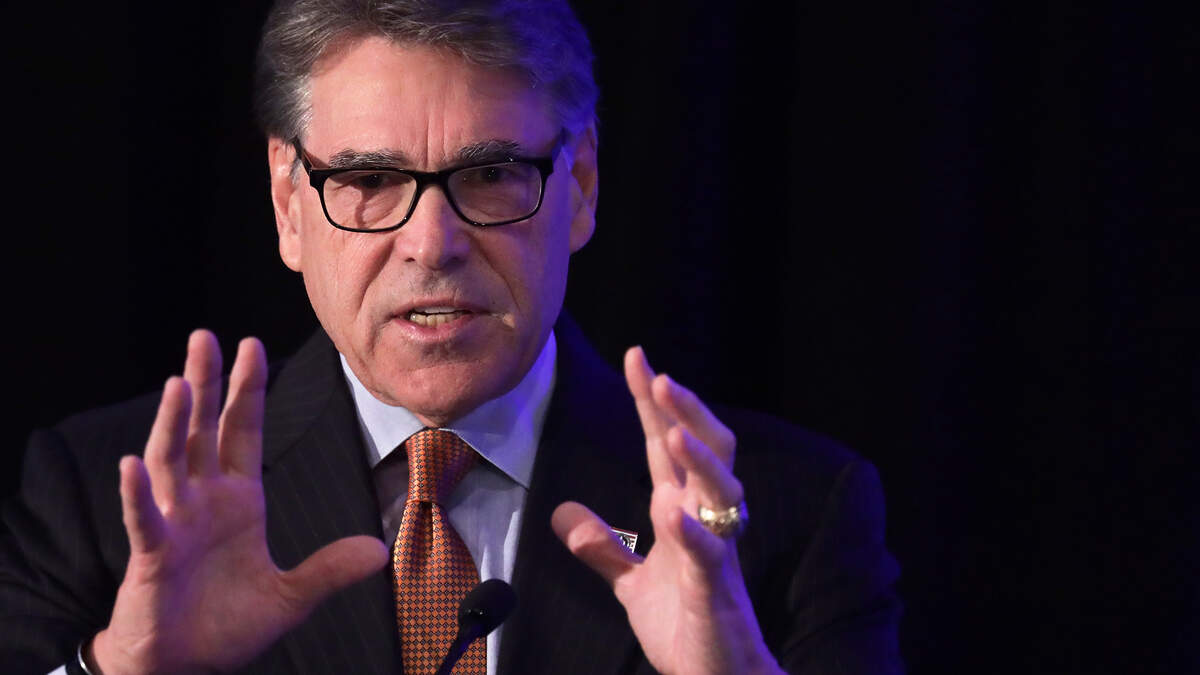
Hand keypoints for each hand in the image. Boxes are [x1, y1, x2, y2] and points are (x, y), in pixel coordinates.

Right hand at [89, 330, 387, 673]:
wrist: (185, 665)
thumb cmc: (229, 624)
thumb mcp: (291, 596)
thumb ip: (330, 570)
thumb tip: (381, 550)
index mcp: (238, 499)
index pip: (243, 432)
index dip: (248, 390)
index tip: (251, 344)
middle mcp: (202, 501)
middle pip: (203, 430)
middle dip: (207, 383)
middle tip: (204, 336)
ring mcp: (174, 523)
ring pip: (171, 462)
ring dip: (174, 423)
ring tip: (180, 381)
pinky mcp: (151, 555)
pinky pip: (143, 519)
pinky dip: (136, 494)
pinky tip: (131, 464)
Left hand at [552, 347, 782, 674]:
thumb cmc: (688, 626)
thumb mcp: (632, 585)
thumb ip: (603, 548)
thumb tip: (562, 513)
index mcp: (682, 513)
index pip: (665, 445)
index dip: (651, 402)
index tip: (637, 356)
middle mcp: (705, 521)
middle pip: (707, 451)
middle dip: (685, 412)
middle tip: (660, 377)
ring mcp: (715, 553)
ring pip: (721, 493)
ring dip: (697, 461)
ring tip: (671, 433)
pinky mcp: (716, 591)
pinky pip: (709, 555)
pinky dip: (692, 532)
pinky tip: (672, 511)